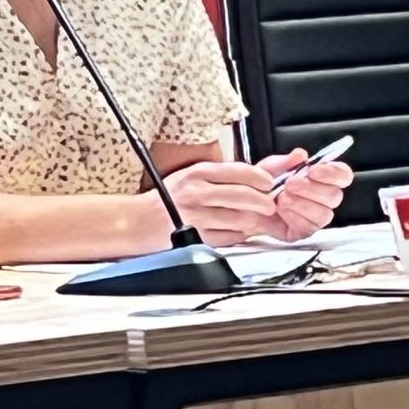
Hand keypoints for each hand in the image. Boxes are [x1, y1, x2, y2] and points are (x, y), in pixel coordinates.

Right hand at [156, 159, 282, 246]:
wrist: (140, 220)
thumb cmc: (171, 197)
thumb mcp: (195, 176)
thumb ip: (229, 175)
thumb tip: (267, 170)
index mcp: (198, 173)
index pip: (241, 171)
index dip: (262, 178)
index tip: (268, 184)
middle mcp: (197, 192)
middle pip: (245, 196)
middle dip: (264, 202)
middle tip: (269, 206)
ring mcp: (197, 216)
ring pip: (241, 218)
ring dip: (254, 221)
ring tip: (255, 219)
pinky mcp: (196, 238)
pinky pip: (230, 237)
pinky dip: (239, 235)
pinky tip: (236, 230)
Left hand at [257, 147, 355, 240]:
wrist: (246, 205)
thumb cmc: (262, 186)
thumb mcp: (270, 167)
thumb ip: (285, 161)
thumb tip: (300, 155)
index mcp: (323, 178)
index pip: (342, 175)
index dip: (332, 173)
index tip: (313, 170)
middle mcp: (324, 198)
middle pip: (334, 196)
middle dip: (311, 189)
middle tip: (290, 184)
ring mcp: (316, 217)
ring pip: (323, 214)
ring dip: (301, 204)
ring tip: (282, 198)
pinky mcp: (305, 231)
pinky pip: (308, 227)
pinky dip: (293, 217)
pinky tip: (281, 211)